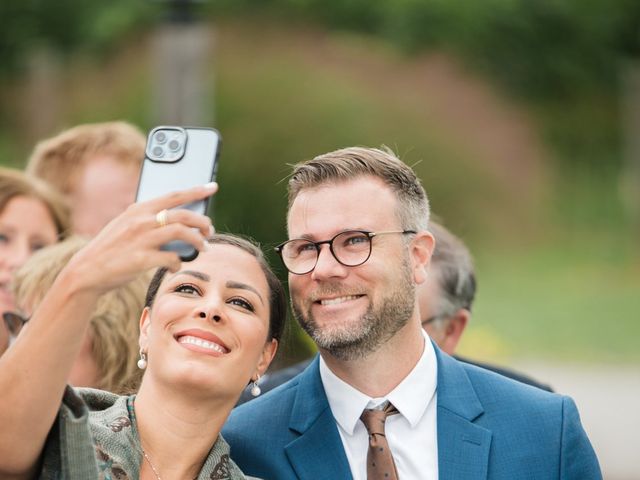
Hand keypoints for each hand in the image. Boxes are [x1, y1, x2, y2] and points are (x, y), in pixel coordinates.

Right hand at [65, 183, 217, 294]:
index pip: (174, 195)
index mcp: (138, 209)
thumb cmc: (111, 249)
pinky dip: (178, 263)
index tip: (212, 187)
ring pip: (182, 232)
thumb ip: (146, 219)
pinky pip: (171, 258)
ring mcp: (141, 239)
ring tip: (203, 248)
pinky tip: (174, 266)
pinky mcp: (141, 258)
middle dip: (203, 221)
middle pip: (184, 214)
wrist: (86, 271)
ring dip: (198, 241)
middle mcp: (141, 220)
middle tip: (210, 230)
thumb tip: (176, 221)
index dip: (196, 190)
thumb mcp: (125, 226)